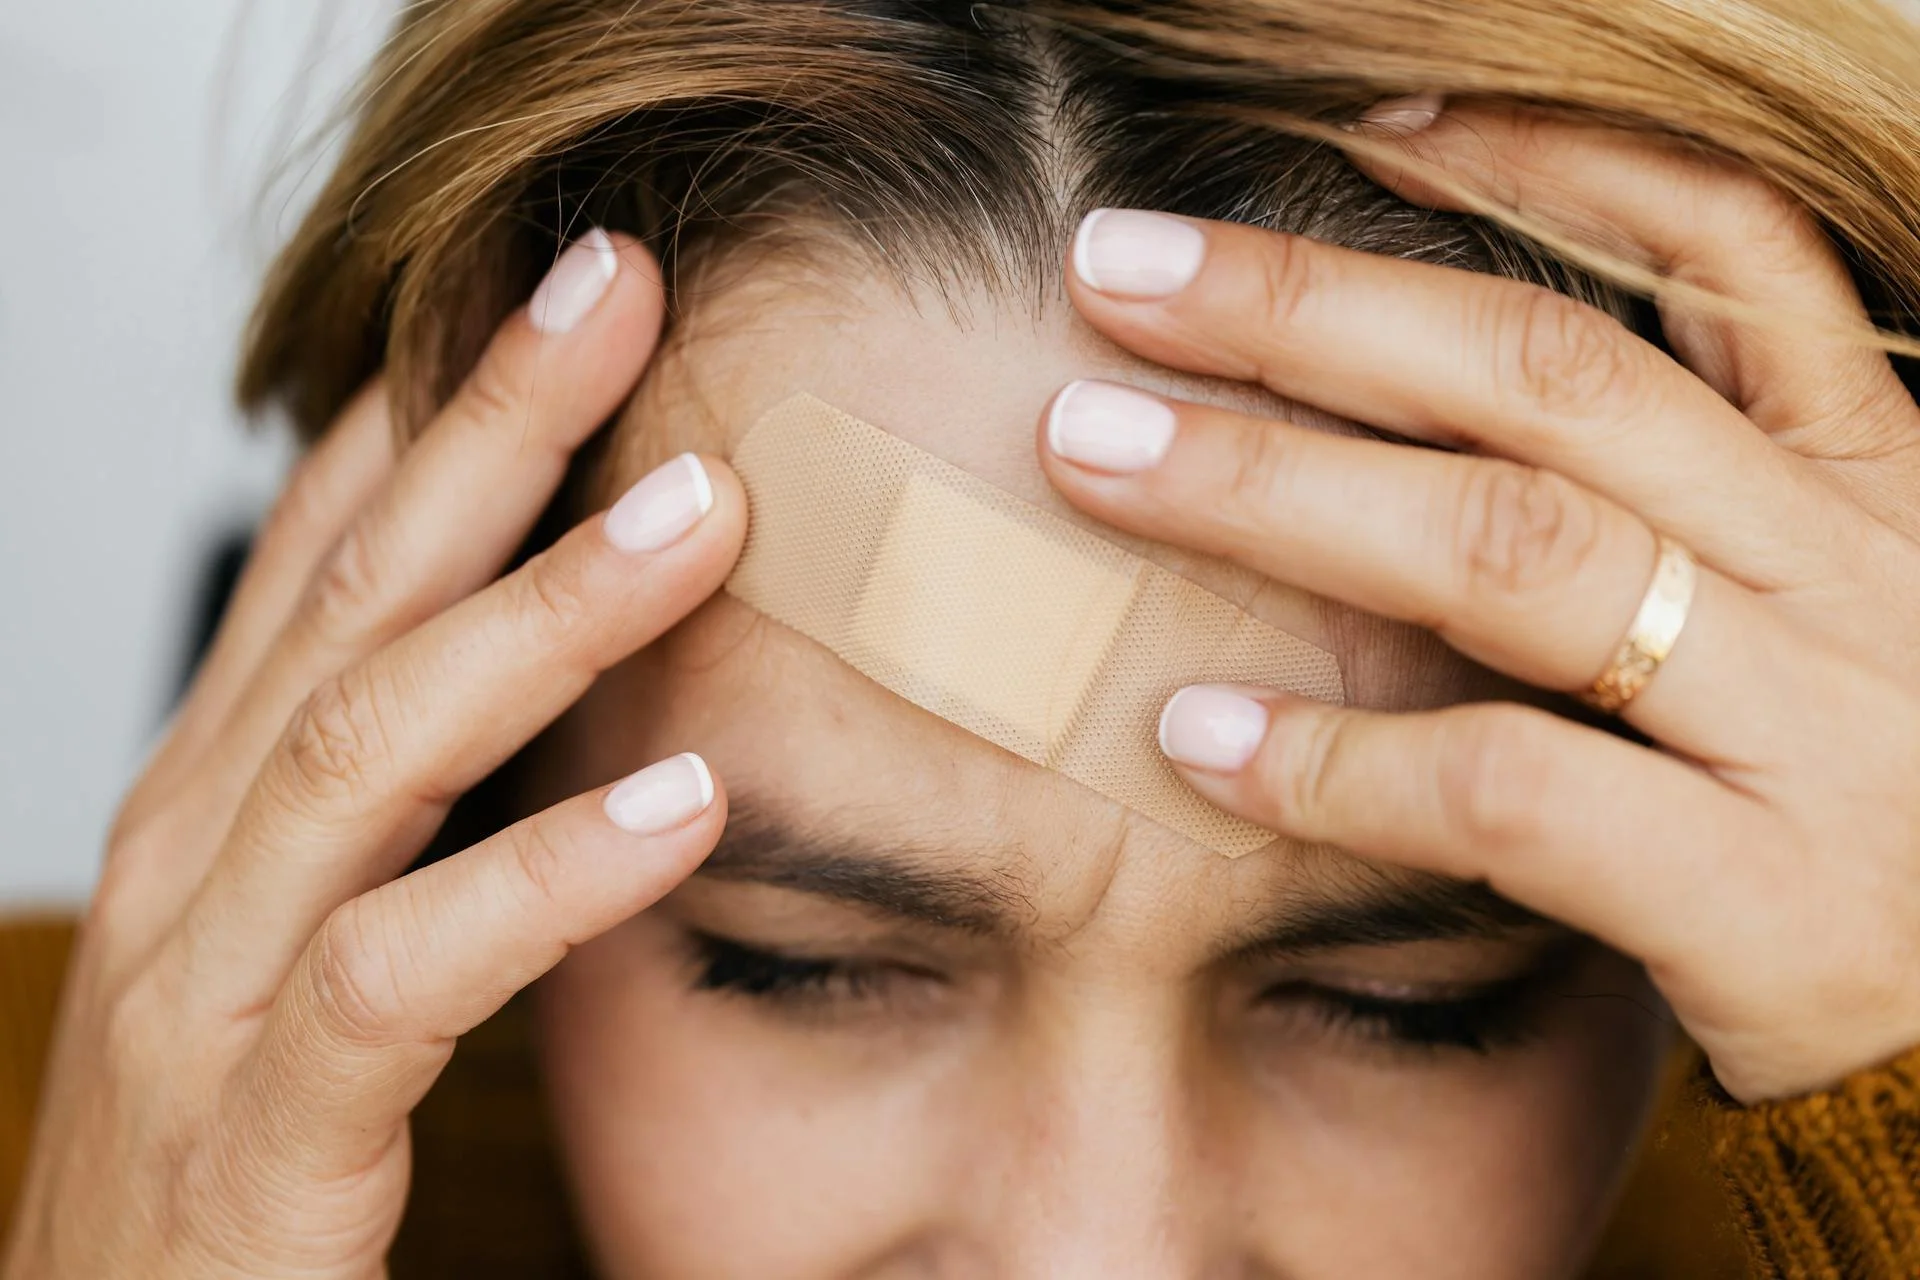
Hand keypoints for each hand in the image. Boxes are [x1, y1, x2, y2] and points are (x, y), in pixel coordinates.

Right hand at [2, 232, 745, 1276]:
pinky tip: (680, 816)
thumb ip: (399, 796)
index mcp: (224, 794)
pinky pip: (406, 972)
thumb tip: (541, 662)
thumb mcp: (303, 919)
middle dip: (488, 424)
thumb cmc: (232, 1134)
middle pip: (352, 591)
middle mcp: (200, 851)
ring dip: (541, 615)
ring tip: (703, 515)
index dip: (439, 402)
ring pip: (374, 744)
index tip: (567, 290)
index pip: (326, 552)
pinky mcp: (258, 1128)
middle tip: (618, 283)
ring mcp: (211, 982)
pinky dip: (542, 882)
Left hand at [1043, 105, 1919, 1104]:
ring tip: (1094, 454)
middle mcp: (1850, 577)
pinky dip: (1339, 756)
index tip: (1364, 129)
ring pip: (1515, 549)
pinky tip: (1195, 738)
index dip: (1548, 164)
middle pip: (1551, 379)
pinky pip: (1515, 789)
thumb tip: (1418, 402)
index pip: (1726, 255)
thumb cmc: (1868, 824)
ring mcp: (1821, 735)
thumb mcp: (1815, 621)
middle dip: (1315, 307)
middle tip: (1115, 266)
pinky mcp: (1774, 903)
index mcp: (1863, 488)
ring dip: (1278, 488)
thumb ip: (1678, 509)